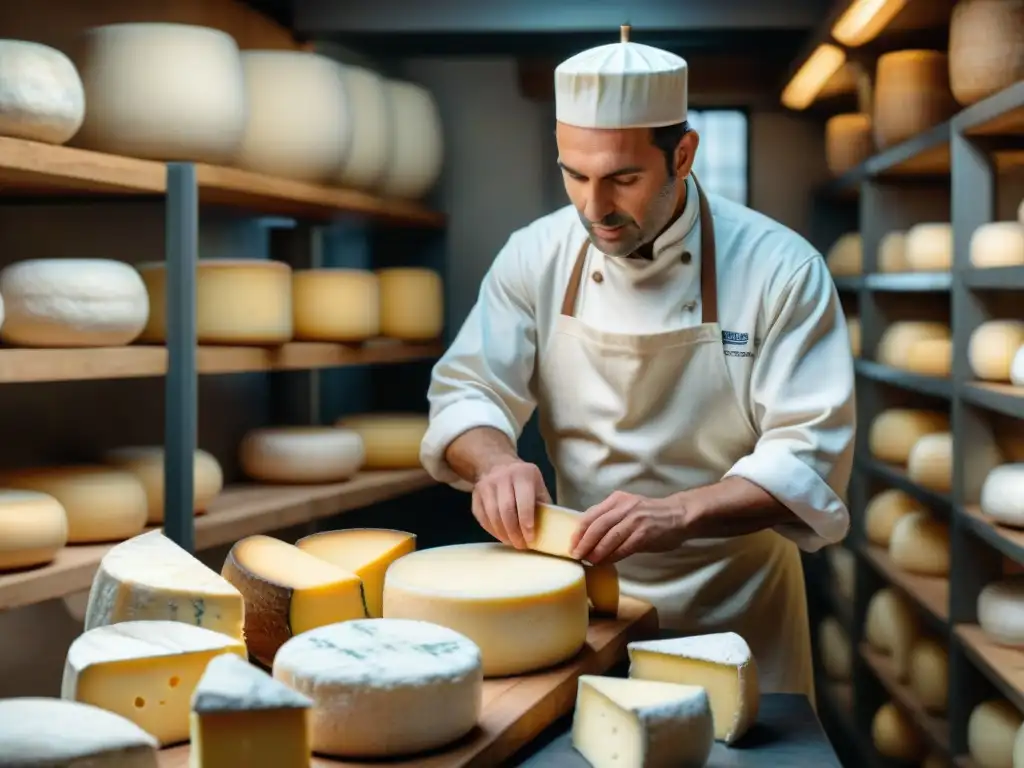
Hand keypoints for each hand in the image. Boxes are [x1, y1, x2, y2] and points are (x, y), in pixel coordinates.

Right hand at [472, 459, 550, 549]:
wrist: (496, 463)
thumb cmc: (523, 479)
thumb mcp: (538, 485)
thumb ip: (543, 503)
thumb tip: (550, 528)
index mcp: (522, 474)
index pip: (524, 502)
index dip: (526, 523)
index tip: (530, 539)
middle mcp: (502, 477)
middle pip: (506, 510)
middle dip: (514, 532)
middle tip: (520, 545)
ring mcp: (486, 485)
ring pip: (492, 515)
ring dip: (502, 533)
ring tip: (511, 542)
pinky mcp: (475, 494)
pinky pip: (482, 516)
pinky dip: (491, 530)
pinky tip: (501, 535)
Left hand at [570, 491, 686, 563]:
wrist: (679, 515)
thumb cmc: (650, 515)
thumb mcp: (627, 509)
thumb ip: (609, 518)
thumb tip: (587, 537)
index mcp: (616, 499)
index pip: (591, 514)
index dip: (578, 531)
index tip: (571, 544)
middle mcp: (624, 507)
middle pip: (597, 526)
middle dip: (584, 542)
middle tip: (576, 555)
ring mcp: (635, 520)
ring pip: (609, 537)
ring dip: (596, 551)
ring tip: (588, 561)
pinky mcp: (645, 534)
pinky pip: (623, 547)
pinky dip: (612, 556)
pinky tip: (605, 562)